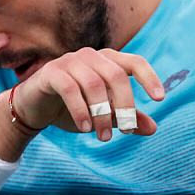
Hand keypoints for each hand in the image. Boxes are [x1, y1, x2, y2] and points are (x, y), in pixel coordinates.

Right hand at [11, 48, 162, 141]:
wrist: (33, 110)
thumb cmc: (71, 108)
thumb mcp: (102, 115)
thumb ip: (125, 118)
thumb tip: (153, 128)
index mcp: (106, 61)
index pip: (134, 62)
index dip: (149, 77)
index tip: (160, 99)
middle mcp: (90, 56)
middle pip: (116, 76)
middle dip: (125, 105)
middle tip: (127, 130)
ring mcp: (69, 62)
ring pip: (94, 84)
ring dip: (102, 113)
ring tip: (103, 137)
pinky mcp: (50, 73)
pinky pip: (70, 89)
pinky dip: (80, 110)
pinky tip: (85, 128)